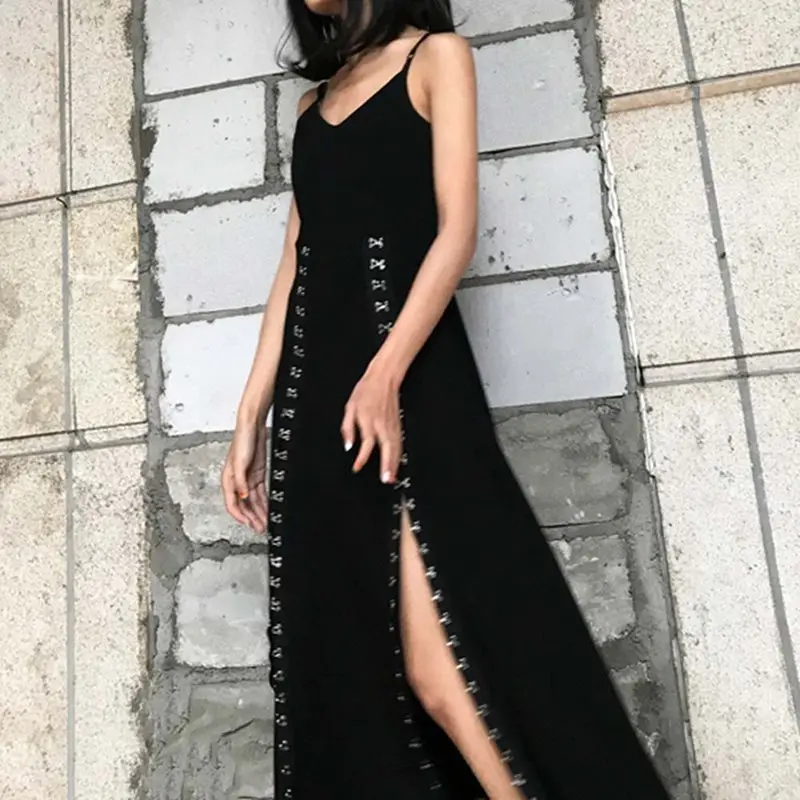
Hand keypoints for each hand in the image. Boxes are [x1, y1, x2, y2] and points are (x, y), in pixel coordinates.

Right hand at [222, 421, 268, 532]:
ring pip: (253, 501)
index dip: (240, 516)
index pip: (232, 504)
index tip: (249, 524)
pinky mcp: (257, 474)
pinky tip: (267, 509)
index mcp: (229, 479)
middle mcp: (238, 481)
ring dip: (258, 513)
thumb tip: (242, 496)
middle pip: (244, 505)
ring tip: (265, 523)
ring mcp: (248, 478)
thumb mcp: (239, 462)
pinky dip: (263, 502)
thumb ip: (240, 480)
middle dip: (252, 518)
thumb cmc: (242, 439)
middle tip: (260, 528)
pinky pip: (260, 493)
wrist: (253, 425)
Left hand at [341, 363, 401, 483]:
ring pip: (395, 447)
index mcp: (369, 419)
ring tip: (392, 478)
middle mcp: (382, 424)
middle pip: (387, 447)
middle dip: (387, 464)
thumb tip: (348, 445)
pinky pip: (399, 443)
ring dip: (394, 463)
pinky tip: (396, 465)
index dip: (362, 457)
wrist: (384, 378)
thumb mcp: (350, 406)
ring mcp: (392, 425)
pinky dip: (398, 456)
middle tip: (386, 479)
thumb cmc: (366, 391)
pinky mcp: (398, 425)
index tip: (357, 467)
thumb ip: (347, 427)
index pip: (367, 442)